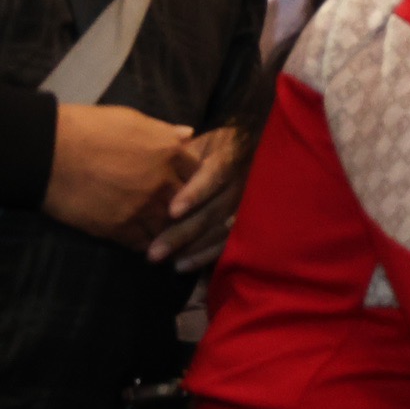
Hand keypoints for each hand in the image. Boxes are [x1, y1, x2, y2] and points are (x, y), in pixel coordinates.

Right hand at [43, 105, 193, 248]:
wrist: (48, 151)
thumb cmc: (88, 128)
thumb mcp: (132, 120)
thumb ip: (164, 132)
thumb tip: (188, 134)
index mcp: (169, 153)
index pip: (200, 174)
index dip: (197, 183)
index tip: (193, 189)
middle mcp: (162, 182)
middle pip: (190, 205)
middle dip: (189, 212)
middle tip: (188, 220)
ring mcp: (142, 208)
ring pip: (169, 229)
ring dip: (170, 233)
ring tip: (171, 238)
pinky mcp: (119, 228)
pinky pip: (143, 243)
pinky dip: (147, 245)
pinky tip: (148, 245)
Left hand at [149, 126, 245, 269]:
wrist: (255, 152)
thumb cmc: (217, 147)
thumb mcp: (202, 143)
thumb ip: (182, 152)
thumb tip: (154, 158)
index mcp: (231, 157)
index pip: (215, 175)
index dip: (196, 194)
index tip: (173, 211)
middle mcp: (242, 183)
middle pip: (214, 211)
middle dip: (184, 232)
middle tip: (154, 252)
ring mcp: (248, 204)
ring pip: (221, 230)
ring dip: (193, 248)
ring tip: (166, 261)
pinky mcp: (247, 222)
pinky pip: (228, 242)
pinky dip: (206, 256)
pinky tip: (184, 266)